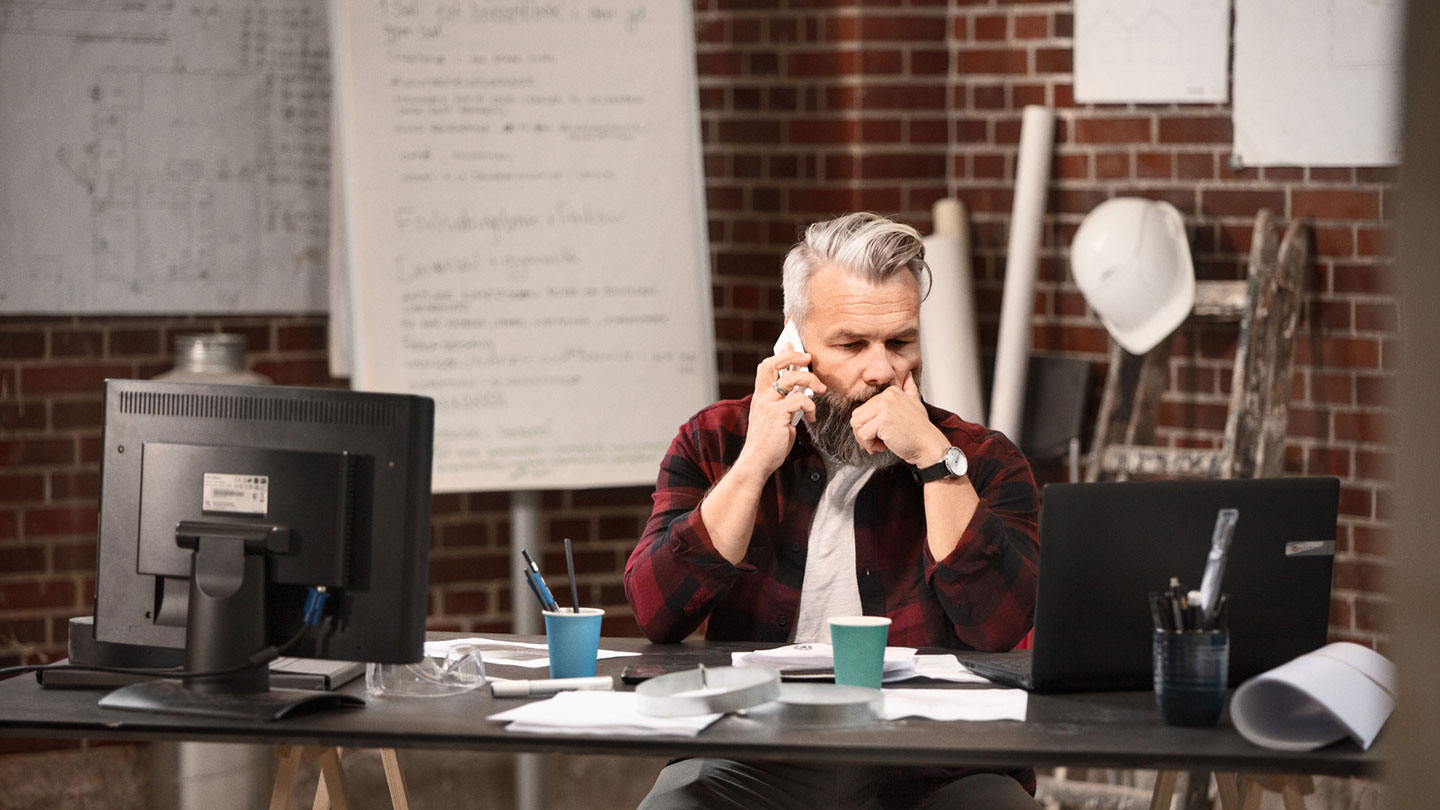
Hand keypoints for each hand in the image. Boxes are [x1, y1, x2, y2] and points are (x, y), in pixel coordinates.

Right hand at [736, 344, 825, 476]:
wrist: (757, 462)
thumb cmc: (769, 442)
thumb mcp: (776, 417)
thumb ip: (784, 402)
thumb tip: (800, 391)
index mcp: (761, 396)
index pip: (767, 366)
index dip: (781, 354)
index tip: (793, 345)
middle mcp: (763, 396)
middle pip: (774, 363)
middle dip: (793, 356)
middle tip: (808, 359)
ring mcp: (769, 404)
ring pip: (792, 378)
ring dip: (811, 381)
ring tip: (821, 389)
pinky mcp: (778, 414)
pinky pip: (800, 400)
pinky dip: (811, 407)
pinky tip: (811, 418)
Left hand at [849, 373, 949, 466]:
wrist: (928, 445)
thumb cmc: (919, 430)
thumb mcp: (915, 402)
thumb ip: (909, 388)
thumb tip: (909, 375)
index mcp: (891, 391)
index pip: (864, 408)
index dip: (869, 424)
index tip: (880, 432)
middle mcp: (886, 396)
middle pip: (857, 416)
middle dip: (863, 432)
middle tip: (879, 440)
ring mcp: (884, 406)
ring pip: (856, 425)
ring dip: (865, 439)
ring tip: (881, 442)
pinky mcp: (882, 420)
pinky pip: (862, 434)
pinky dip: (870, 445)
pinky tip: (885, 445)